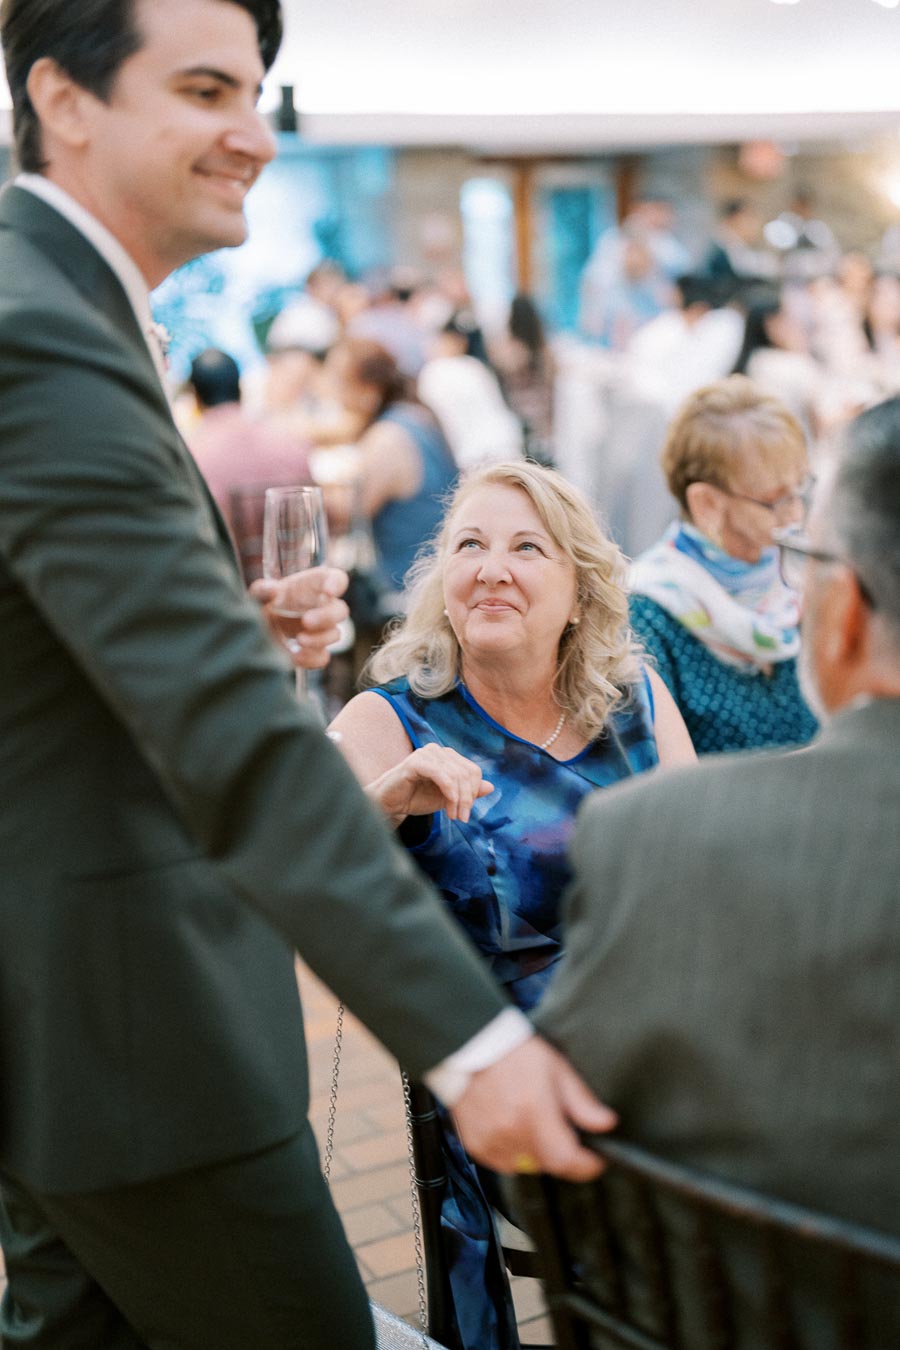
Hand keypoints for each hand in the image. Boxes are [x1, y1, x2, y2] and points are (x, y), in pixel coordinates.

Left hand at [250, 566, 348, 669]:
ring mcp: (323, 630)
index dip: (337, 584)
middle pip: (341, 611)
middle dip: (326, 617)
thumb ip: (264, 590)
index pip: (337, 579)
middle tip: (306, 621)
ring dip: (319, 639)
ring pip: (335, 635)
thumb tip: (272, 590)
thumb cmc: (268, 602)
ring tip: (299, 640)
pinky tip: (296, 655)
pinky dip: (311, 659)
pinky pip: (323, 657)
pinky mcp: (316, 650)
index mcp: (316, 586)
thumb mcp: (260, 593)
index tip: (328, 592)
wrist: (262, 626)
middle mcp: (324, 607)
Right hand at [366, 744, 493, 828]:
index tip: (464, 814)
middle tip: (461, 818)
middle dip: (467, 799)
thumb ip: (467, 792)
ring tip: (453, 816)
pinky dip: (449, 792)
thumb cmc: (416, 798)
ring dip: (458, 800)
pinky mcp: (416, 761)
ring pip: (457, 775)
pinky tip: (448, 807)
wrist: (389, 803)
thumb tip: (491, 787)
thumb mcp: (447, 798)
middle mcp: (439, 751)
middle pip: (467, 774)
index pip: (473, 771)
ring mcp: (427, 753)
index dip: (473, 793)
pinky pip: (442, 775)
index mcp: (448, 757)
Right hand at [451, 1036, 616, 1180]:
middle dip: (561, 1153)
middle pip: (549, 1164)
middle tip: (559, 1127)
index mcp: (534, 1112)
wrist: (470, 1047)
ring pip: (526, 1166)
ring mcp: (491, 1142)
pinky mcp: (476, 1146)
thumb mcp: (556, 1068)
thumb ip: (582, 1101)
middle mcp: (511, 1132)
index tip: (596, 1160)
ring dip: (537, 1152)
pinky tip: (511, 1125)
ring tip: (531, 1120)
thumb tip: (607, 1123)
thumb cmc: (515, 1054)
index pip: (567, 1160)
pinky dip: (514, 1152)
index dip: (587, 1165)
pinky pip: (504, 1163)